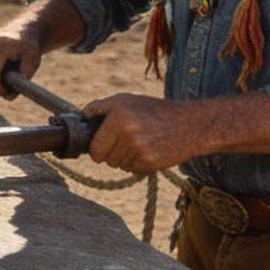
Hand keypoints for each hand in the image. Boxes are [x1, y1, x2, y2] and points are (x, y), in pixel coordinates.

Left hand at [81, 94, 199, 173]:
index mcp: (118, 118)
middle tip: (124, 139)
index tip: (102, 143)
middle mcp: (128, 136)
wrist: (190, 125)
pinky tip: (147, 149)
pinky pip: (130, 169)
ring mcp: (139, 152)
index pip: (95, 149)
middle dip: (110, 151)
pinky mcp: (149, 165)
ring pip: (117, 165)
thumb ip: (99, 107)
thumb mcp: (125, 100)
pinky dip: (135, 162)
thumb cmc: (154, 110)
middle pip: (104, 159)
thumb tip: (80, 118)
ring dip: (122, 157)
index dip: (97, 147)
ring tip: (138, 142)